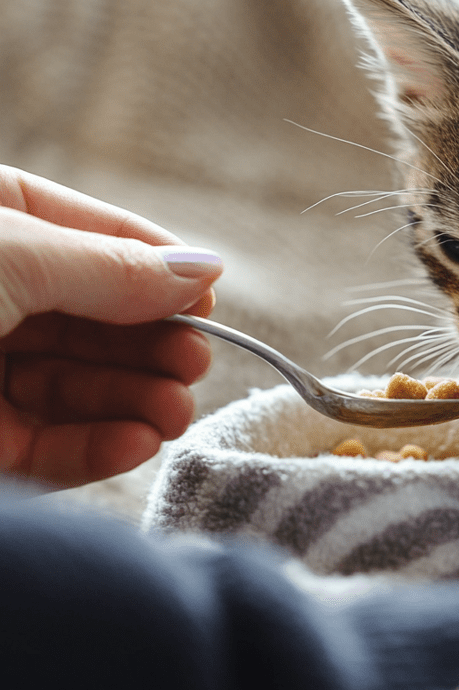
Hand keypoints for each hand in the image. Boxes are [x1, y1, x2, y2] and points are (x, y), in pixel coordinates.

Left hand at [0, 165, 223, 487]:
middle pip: (98, 322)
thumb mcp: (11, 255)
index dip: (157, 269)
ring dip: (138, 401)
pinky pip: (48, 448)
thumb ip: (112, 267)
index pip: (95, 241)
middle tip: (192, 361)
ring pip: (81, 388)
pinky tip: (139, 441)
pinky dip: (99, 448)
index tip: (207, 300)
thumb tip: (204, 269)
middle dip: (152, 344)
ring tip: (174, 411)